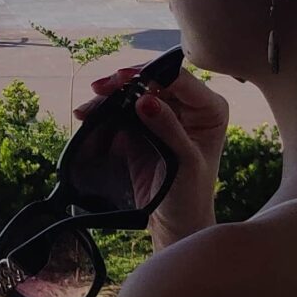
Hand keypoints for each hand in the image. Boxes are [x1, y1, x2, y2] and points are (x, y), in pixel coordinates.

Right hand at [79, 60, 229, 247]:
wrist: (175, 223)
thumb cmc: (190, 195)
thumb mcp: (184, 162)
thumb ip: (168, 129)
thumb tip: (146, 99)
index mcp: (209, 109)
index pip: (180, 80)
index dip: (151, 74)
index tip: (123, 78)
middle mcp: (188, 107)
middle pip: (152, 81)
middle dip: (123, 83)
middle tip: (99, 88)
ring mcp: (164, 116)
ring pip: (134, 94)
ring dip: (109, 98)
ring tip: (87, 108)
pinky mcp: (144, 128)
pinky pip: (122, 112)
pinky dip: (104, 113)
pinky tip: (88, 116)